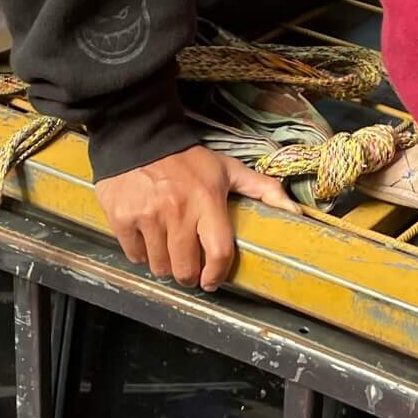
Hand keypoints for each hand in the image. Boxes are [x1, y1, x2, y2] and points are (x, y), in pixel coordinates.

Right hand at [96, 144, 298, 291]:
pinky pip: (134, 254)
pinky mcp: (122, 218)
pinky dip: (141, 253)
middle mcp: (177, 211)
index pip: (218, 252)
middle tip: (188, 269)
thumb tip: (295, 211)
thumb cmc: (186, 159)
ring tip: (168, 250)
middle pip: (185, 268)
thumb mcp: (227, 169)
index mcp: (207, 200)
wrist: (139, 136)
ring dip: (165, 264)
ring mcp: (147, 216)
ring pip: (159, 265)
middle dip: (189, 275)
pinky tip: (147, 238)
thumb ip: (262, 190)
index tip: (213, 281)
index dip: (217, 274)